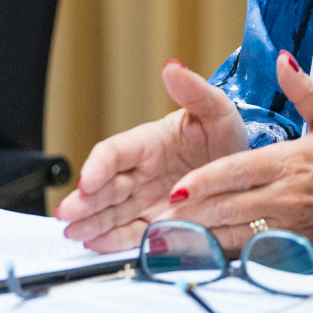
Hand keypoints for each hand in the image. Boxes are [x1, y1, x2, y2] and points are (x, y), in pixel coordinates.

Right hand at [56, 60, 248, 251]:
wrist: (243, 167)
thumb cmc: (224, 133)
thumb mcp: (216, 109)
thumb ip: (193, 91)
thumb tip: (172, 67)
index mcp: (148, 142)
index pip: (114, 152)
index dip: (98, 165)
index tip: (87, 180)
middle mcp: (140, 172)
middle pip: (105, 186)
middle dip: (84, 200)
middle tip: (68, 215)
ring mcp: (145, 199)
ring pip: (111, 211)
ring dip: (90, 222)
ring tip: (74, 233)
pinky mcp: (155, 222)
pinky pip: (131, 232)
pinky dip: (113, 240)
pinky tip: (95, 244)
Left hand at [163, 49, 312, 258]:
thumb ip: (302, 89)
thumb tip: (281, 57)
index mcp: (289, 162)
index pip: (238, 171)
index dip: (205, 181)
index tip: (177, 187)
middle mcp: (285, 197)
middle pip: (227, 206)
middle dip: (190, 214)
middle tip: (154, 215)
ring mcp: (286, 227)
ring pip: (233, 235)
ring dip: (198, 238)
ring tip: (164, 238)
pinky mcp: (289, 250)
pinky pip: (248, 255)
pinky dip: (220, 256)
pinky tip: (196, 256)